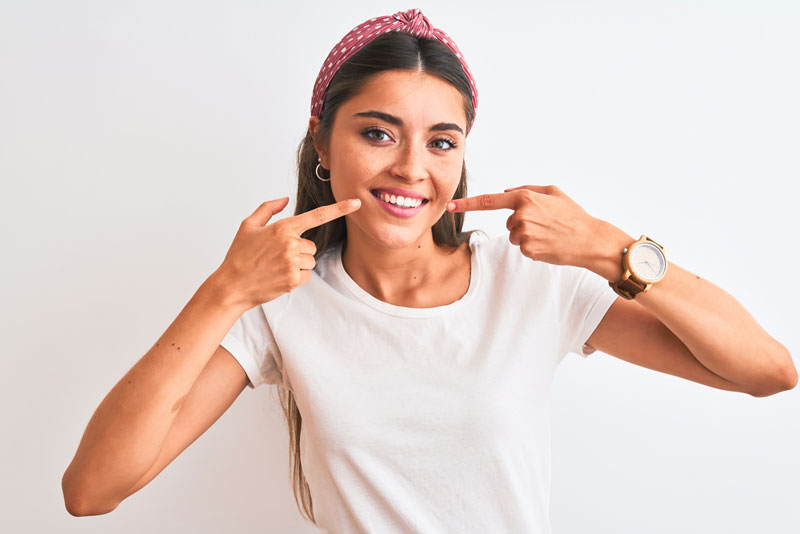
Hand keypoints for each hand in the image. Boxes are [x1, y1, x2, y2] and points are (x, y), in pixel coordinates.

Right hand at [217, 196, 360, 308]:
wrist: (231, 285)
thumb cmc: (239, 255)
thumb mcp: (248, 226)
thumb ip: (268, 209)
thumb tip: (285, 199)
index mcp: (282, 228)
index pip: (317, 215)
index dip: (340, 208)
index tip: (356, 203)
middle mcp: (290, 244)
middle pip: (311, 246)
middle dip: (299, 251)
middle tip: (276, 256)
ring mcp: (293, 262)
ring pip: (310, 261)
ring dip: (298, 265)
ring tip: (275, 267)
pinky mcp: (294, 279)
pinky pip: (306, 276)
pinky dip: (295, 277)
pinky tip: (278, 277)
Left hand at [446, 185, 603, 267]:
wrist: (590, 239)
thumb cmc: (573, 215)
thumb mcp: (553, 192)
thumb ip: (527, 189)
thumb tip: (504, 192)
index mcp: (525, 198)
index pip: (489, 201)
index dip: (467, 204)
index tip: (450, 206)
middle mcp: (521, 215)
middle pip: (508, 222)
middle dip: (522, 223)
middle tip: (547, 224)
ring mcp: (524, 234)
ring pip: (514, 236)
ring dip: (528, 236)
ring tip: (549, 234)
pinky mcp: (528, 249)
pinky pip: (523, 248)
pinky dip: (534, 247)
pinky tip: (549, 244)